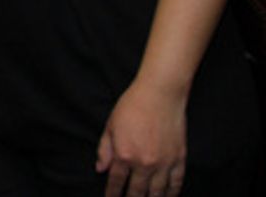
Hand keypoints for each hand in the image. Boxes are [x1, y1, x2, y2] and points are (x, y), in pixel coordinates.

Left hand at [95, 79, 187, 196]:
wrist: (159, 94)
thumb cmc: (132, 106)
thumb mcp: (110, 126)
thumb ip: (105, 149)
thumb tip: (101, 169)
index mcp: (124, 154)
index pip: (117, 181)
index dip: (113, 193)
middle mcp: (144, 162)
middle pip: (137, 191)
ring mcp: (164, 162)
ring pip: (158, 192)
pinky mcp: (179, 159)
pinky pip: (176, 182)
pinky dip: (172, 193)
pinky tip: (167, 196)